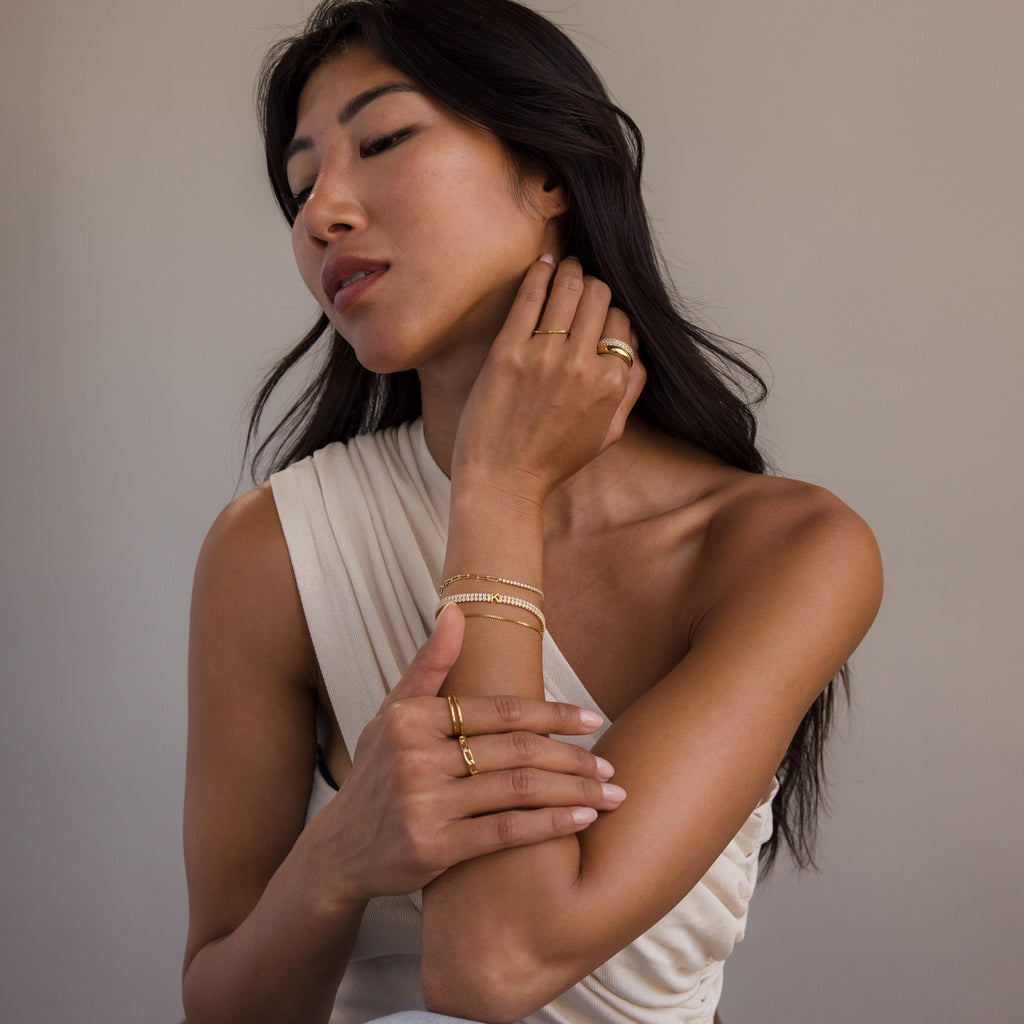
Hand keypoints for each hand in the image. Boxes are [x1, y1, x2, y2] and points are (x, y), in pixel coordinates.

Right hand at [302, 606, 624, 905]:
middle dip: (573, 759)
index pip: (501, 711)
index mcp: (412, 718)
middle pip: (517, 751)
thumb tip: (455, 609)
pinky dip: (551, 825)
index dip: (553, 714)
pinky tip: (583, 820)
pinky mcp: (433, 848)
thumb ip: (429, 664)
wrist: (340, 850)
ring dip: (574, 792)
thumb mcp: (393, 714)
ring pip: (519, 791)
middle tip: (611, 764)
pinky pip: (507, 832)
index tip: (592, 720)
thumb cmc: (378, 773)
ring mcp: (425, 804)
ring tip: (611, 793)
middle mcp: (417, 757)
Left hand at [451, 256, 645, 503]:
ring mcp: (544, 356)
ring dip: (570, 270)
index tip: (598, 313)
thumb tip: (636, 350)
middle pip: (599, 298)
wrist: (503, 480)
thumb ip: (630, 391)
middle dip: (594, 286)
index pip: (622, 324)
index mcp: (611, 385)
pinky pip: (529, 296)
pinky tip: (543, 263)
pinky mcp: (507, 352)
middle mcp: (582, 366)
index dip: (611, 314)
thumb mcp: (609, 434)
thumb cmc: (553, 461)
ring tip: (565, 265)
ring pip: (569, 288)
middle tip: (583, 282)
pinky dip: (539, 272)